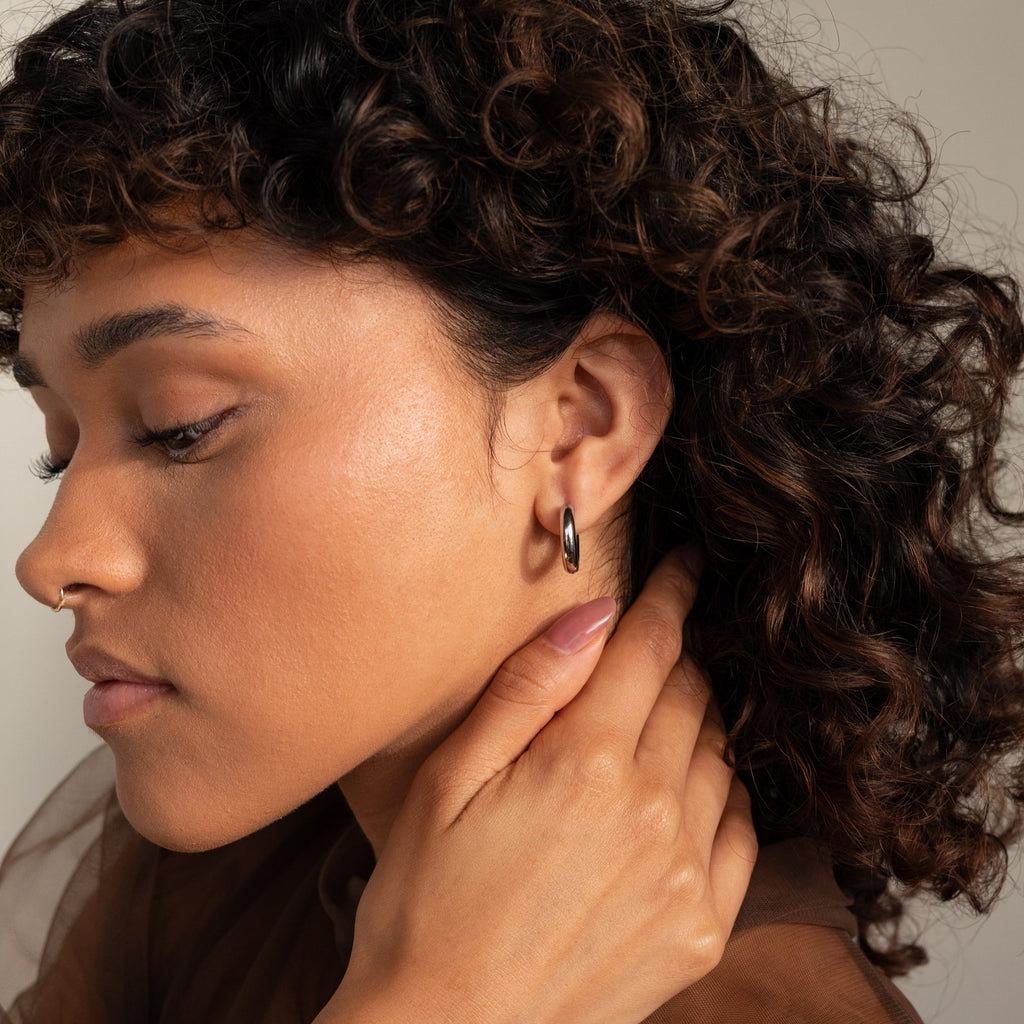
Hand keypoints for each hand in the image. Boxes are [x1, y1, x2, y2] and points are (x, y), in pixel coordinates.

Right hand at [317, 550, 756, 1023]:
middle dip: (676, 657)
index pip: (651, 649)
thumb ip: (527, 690)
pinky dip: (722, 790)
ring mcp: (685, 874)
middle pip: (691, 696)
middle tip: (652, 647)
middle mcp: (651, 811)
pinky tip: (687, 788)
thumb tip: (594, 616)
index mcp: (585, 762)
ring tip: (659, 716)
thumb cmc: (426, 904)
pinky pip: (740, 830)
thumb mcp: (448, 781)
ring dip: (697, 720)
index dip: (671, 596)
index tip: (687, 566)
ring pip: (719, 755)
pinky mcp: (701, 928)